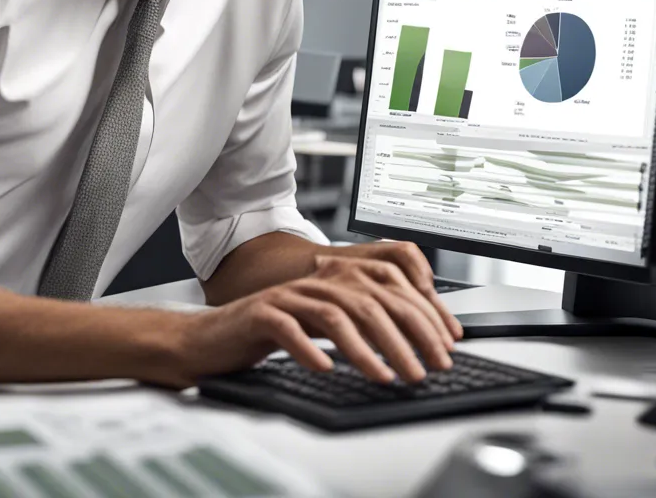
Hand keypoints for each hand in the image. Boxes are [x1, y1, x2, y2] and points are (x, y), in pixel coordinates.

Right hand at [167, 248, 462, 388]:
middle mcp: (312, 281)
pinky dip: (309, 349)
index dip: (420, 315)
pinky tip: (326, 369)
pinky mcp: (259, 314)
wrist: (212, 337)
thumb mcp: (321, 324)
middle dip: (403, 336)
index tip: (443, 347)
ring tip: (385, 376)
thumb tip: (411, 341)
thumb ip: (359, 323)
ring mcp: (286, 296)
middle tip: (424, 368)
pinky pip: (288, 328)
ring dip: (366, 349)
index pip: (387, 289)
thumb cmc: (270, 333)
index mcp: (332, 279)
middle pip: (368, 301)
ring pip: (334, 314)